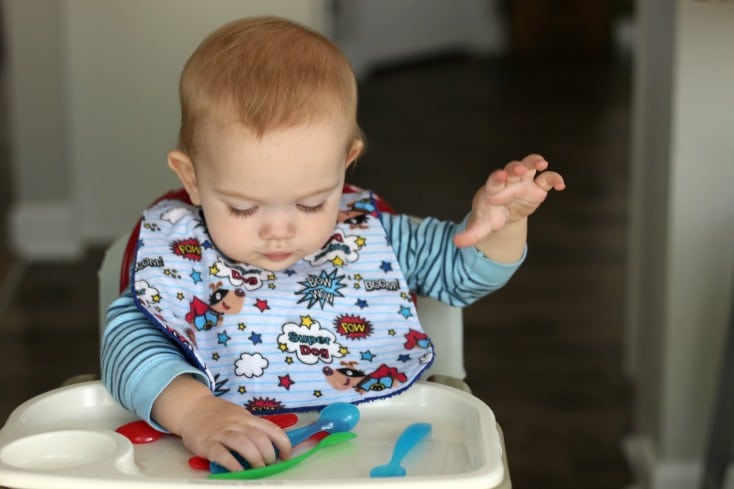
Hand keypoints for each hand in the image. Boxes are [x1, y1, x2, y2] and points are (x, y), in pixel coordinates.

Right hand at [177, 394, 291, 471]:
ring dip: (255, 458)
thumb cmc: (219, 415)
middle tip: (270, 463)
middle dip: (269, 453)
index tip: (286, 455)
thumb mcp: (239, 416)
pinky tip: (239, 471)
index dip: (283, 443)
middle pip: (259, 438)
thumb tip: (271, 445)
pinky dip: (232, 463)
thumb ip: (253, 428)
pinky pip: (222, 454)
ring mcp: (222, 433)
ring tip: (259, 468)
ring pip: (243, 444)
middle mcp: (238, 424)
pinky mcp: (208, 443)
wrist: (193, 407)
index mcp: (248, 418)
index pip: (272, 429)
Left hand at [453, 154, 564, 248]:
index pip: (494, 181)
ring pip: (529, 166)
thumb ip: (471, 234)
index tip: (500, 176)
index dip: (497, 178)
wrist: (504, 212)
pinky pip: (547, 179)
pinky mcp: (537, 187)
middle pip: (512, 169)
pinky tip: (561, 185)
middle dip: (515, 168)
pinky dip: (554, 179)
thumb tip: (457, 242)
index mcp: (493, 189)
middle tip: (519, 169)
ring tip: (542, 163)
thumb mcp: (481, 226)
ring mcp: (524, 182)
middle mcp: (509, 182)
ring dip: (534, 162)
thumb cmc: (490, 215)